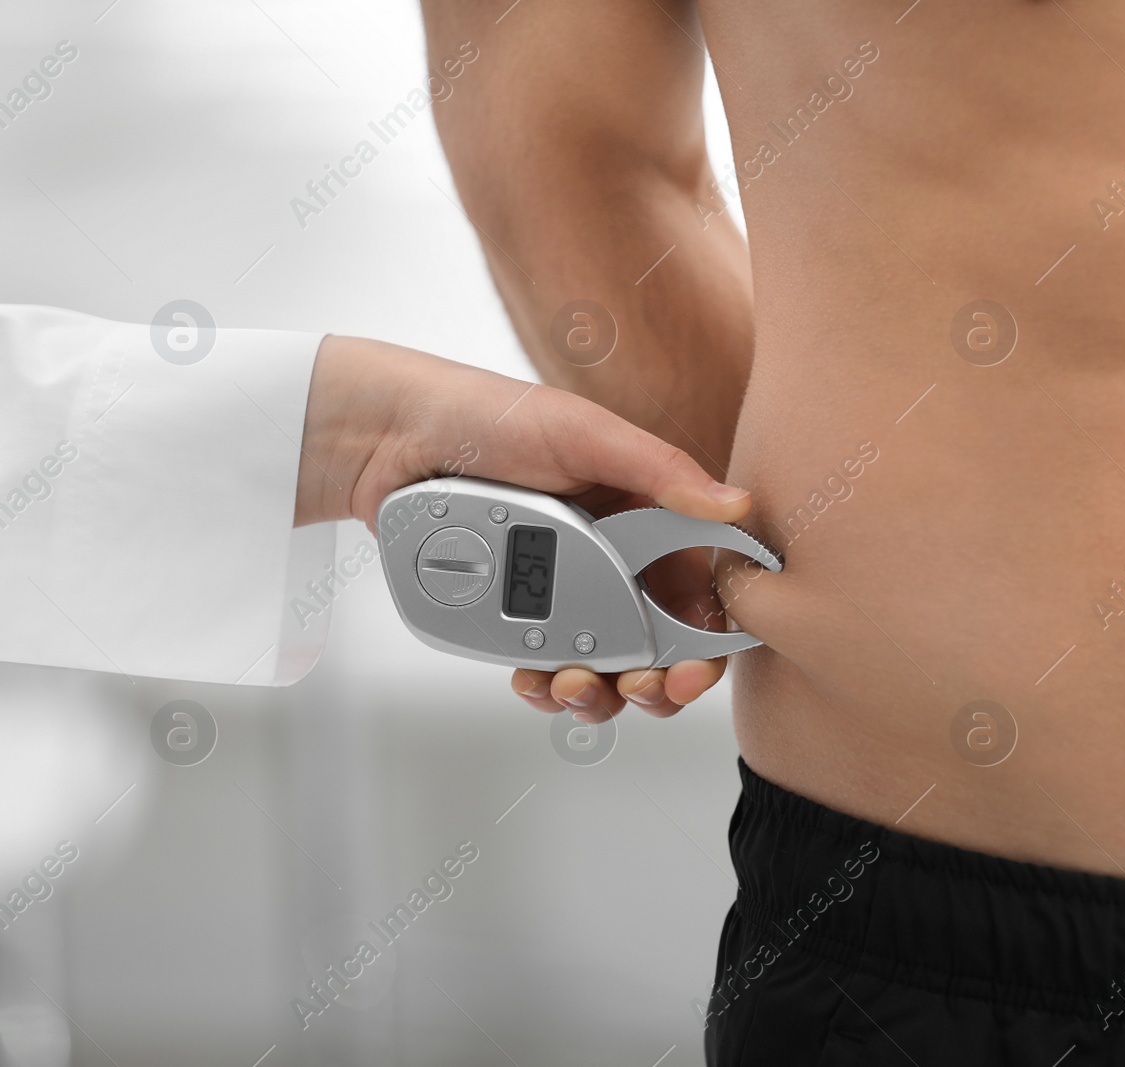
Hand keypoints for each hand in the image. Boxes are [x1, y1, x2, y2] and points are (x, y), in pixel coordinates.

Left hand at [296, 335, 750, 717]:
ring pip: (608, 670)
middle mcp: (613, 562)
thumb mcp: (583, 433)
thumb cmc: (488, 415)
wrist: (388, 440)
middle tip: (640, 688)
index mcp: (645, 520)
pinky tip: (535, 679)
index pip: (700, 593)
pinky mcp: (516, 618)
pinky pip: (548, 670)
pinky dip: (550, 688)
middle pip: (662, 648)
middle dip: (660, 683)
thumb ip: (660, 471)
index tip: (693, 667)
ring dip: (604, 695)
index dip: (710, 641)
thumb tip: (736, 505)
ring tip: (573, 683)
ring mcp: (563, 595)